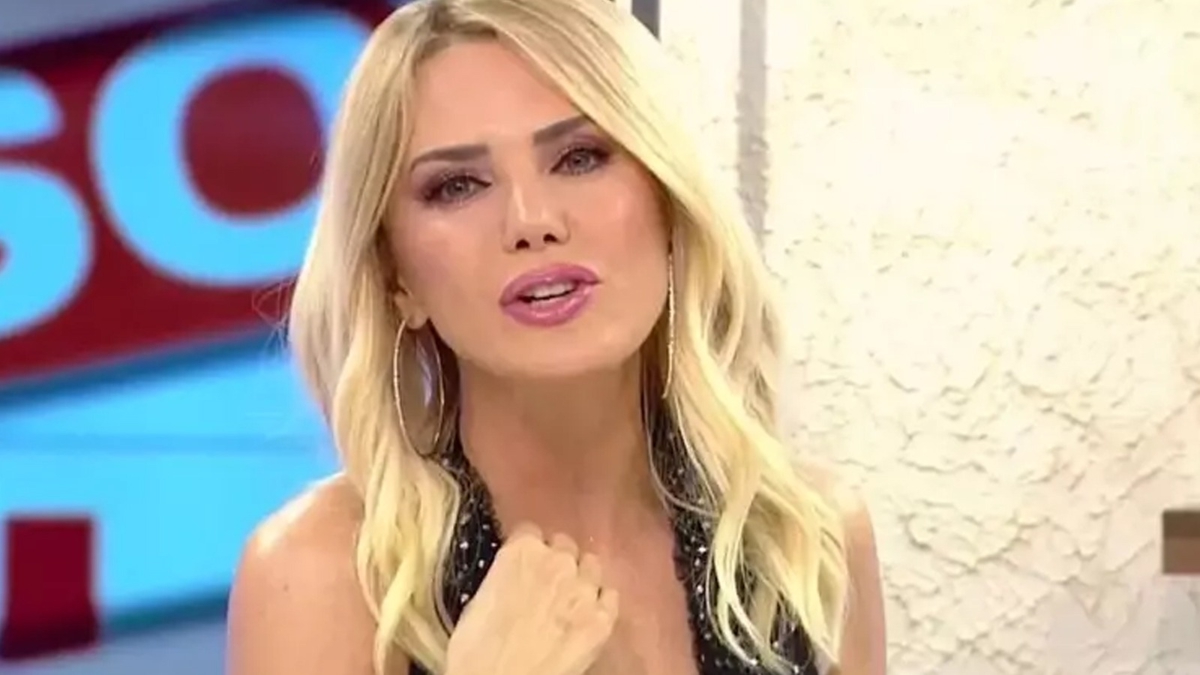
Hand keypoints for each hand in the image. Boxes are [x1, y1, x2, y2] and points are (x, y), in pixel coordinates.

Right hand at [445, 522, 618, 674]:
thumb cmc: (476, 647)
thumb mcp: (479, 598)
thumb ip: (504, 575)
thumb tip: (511, 577)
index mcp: (522, 551)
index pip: (530, 532)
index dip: (527, 549)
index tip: (524, 564)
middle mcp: (559, 561)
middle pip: (565, 545)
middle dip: (556, 561)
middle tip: (546, 584)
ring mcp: (585, 589)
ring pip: (591, 566)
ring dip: (581, 577)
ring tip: (570, 598)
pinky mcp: (603, 619)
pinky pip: (610, 596)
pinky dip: (600, 602)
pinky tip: (589, 614)